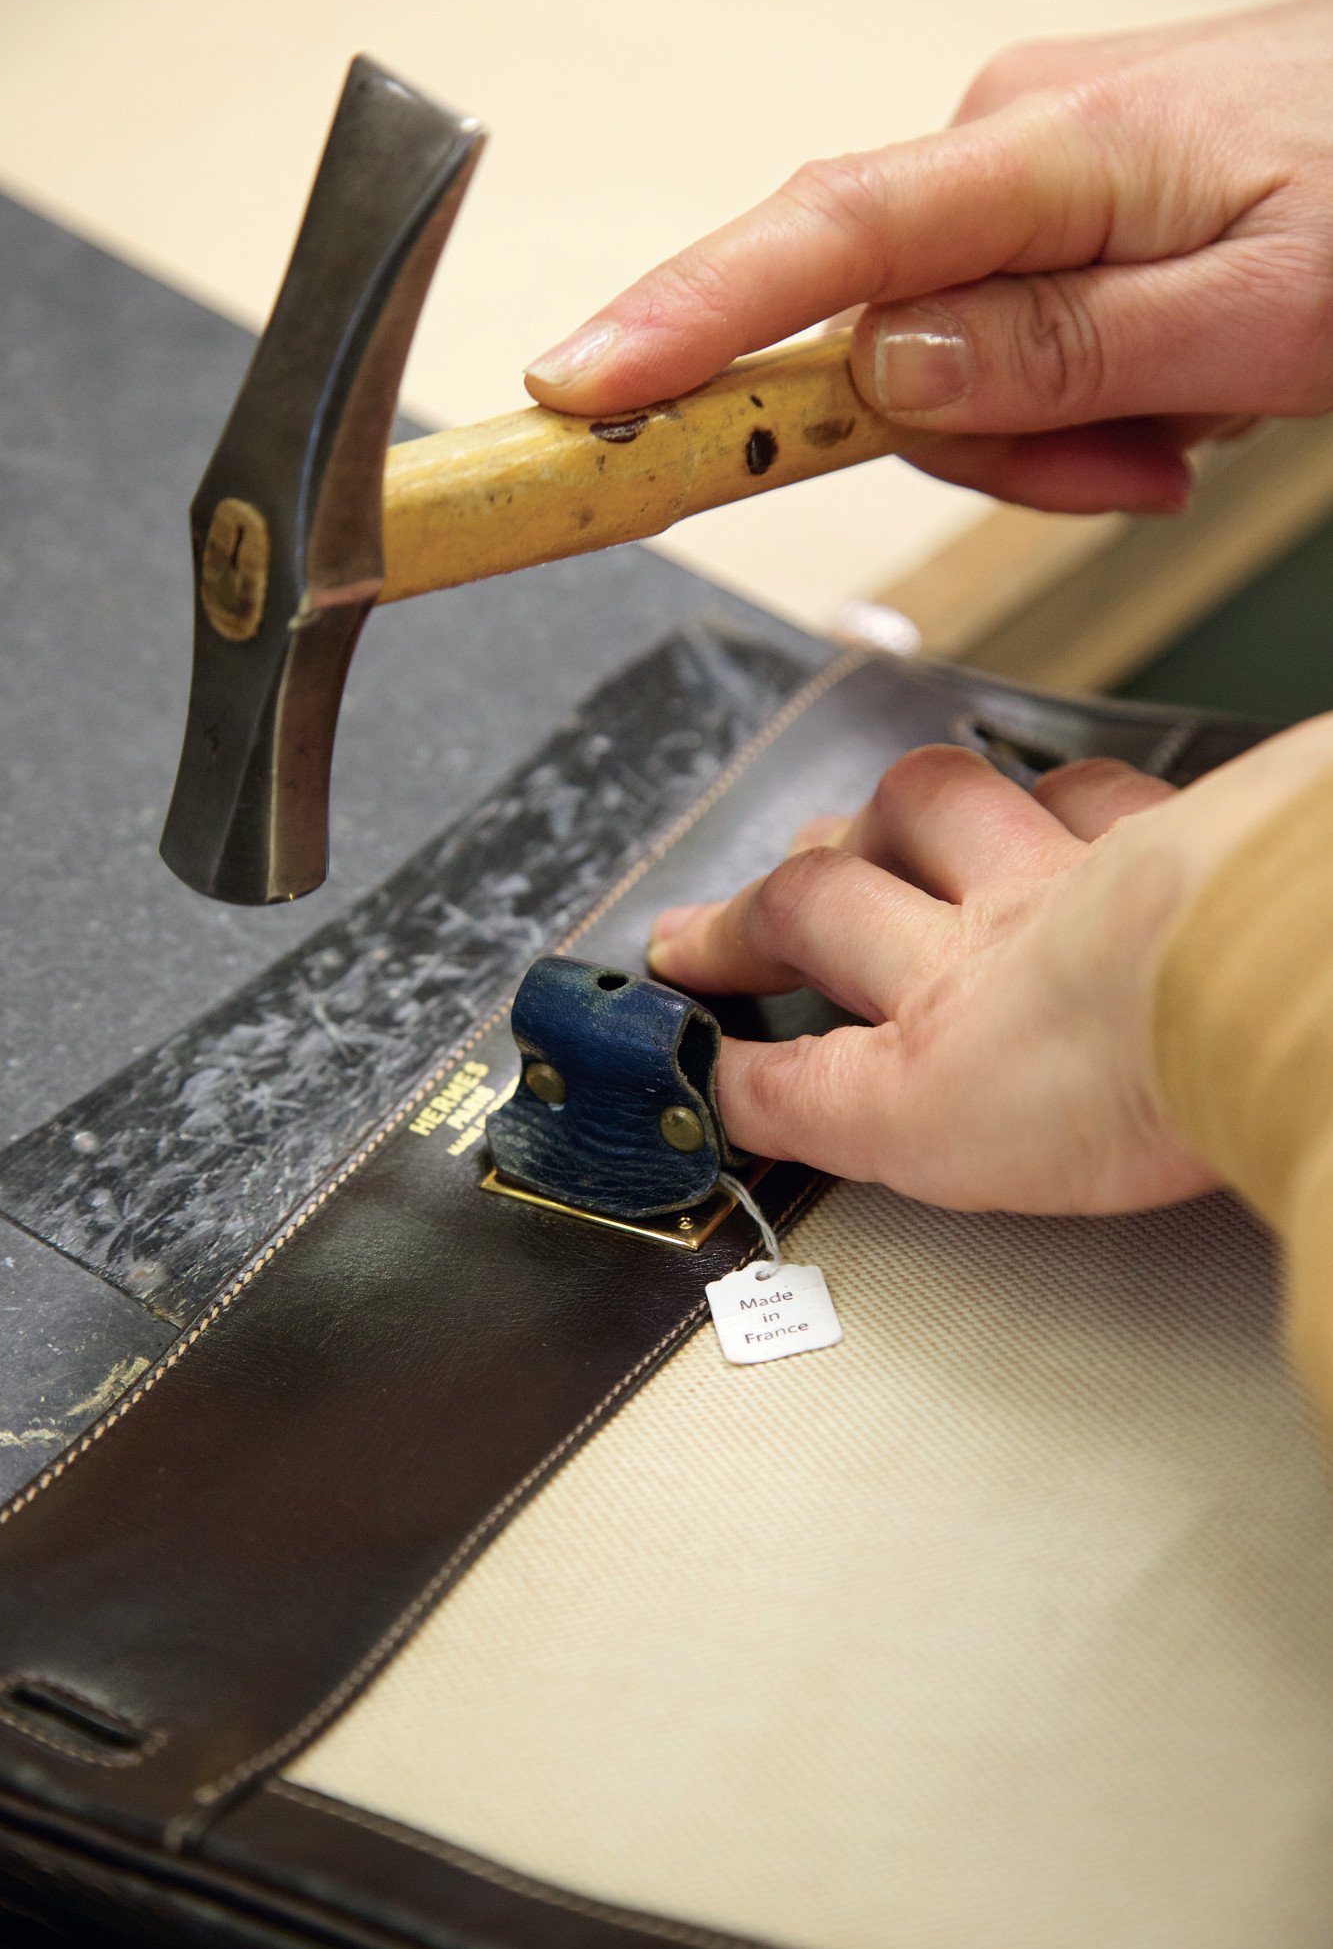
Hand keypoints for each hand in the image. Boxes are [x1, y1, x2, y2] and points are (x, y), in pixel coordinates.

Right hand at [526, 0, 1332, 515]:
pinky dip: (1071, 406)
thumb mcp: (1264, 312)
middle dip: (991, 446)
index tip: (576, 388)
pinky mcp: (1050, 207)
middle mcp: (1008, 142)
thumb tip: (887, 370)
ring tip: (1181, 433)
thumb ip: (1066, 350)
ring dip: (1050, 437)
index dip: (685, 319)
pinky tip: (1167, 400)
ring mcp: (1025, 171)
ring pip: (946, 365)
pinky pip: (999, 342)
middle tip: (1141, 470)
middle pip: (881, 341)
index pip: (825, 239)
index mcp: (1049, 150)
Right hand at [646, 718, 1332, 1212]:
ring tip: (861, 830)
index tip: (699, 1072)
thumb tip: (772, 1122)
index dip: (735, 1073)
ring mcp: (1064, 878)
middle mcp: (980, 953)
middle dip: (753, 916)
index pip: (801, 1077)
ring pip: (940, 811)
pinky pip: (1086, 795)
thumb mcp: (954, 1154)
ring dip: (882, 820)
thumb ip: (844, 1128)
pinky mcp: (1159, 835)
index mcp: (935, 1067)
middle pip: (828, 904)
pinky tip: (1050, 801)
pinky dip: (1049, 796)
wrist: (1249, 969)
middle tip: (706, 926)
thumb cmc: (1152, 1083)